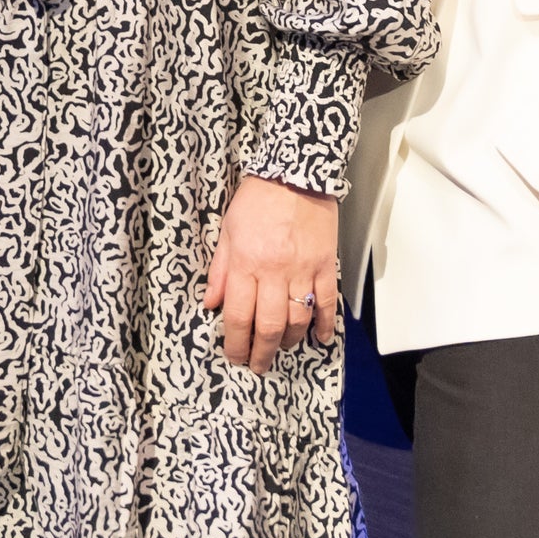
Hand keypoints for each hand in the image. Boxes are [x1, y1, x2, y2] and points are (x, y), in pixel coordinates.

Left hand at [201, 175, 340, 371]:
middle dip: (261, 353)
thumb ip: (220, 270)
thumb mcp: (228, 230)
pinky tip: (321, 338)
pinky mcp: (325, 265)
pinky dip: (325, 324)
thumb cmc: (257, 198)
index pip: (239, 316)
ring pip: (298, 320)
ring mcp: (303, 270)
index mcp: (246, 263)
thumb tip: (211, 303)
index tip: (235, 356)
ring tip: (282, 348)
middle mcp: (274, 272)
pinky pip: (327, 303)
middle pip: (269, 326)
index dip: (236, 343)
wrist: (296, 172)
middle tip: (257, 365)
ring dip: (290, 341)